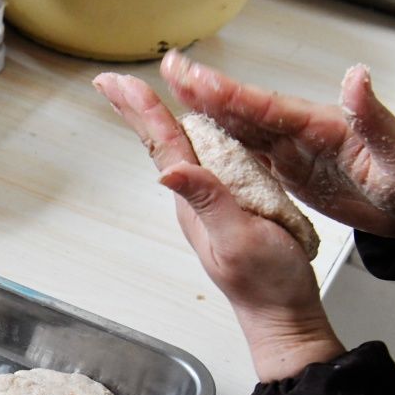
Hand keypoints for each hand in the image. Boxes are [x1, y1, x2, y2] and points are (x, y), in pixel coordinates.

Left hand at [94, 72, 343, 381]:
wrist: (283, 313)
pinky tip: (191, 129)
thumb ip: (208, 203)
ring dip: (158, 119)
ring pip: (181, 150)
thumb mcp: (238, 239)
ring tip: (137, 96)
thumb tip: (170, 172)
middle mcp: (197, 198)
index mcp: (195, 201)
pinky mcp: (231, 204)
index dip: (144, 111)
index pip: (165, 146)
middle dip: (137, 109)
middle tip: (111, 81)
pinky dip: (193, 135)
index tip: (119, 83)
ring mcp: (211, 201)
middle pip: (163, 143)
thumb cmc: (266, 283)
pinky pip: (207, 161)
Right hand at [160, 50, 394, 237]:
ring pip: (240, 128)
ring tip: (170, 97)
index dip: (227, 92)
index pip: (265, 105)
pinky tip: (201, 143)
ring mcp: (294, 149)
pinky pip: (248, 153)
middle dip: (203, 91)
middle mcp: (301, 132)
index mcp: (321, 125)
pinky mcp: (292, 167)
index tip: (192, 76)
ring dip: (205, 113)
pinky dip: (221, 145)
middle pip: (242, 109)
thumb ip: (374, 116)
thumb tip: (357, 78)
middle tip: (168, 71)